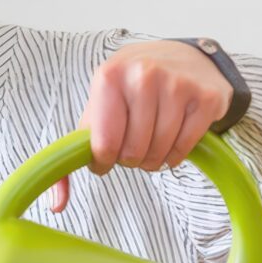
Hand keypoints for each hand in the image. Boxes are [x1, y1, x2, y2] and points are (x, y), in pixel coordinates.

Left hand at [48, 39, 233, 213]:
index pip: (104, 145)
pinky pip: (183, 150)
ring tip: (152, 139)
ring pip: (159, 154)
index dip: (104, 161)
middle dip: (131, 158)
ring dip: (153, 158)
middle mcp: (143, 75)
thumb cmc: (132, 88)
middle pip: (133, 153)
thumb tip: (57, 204)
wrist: (182, 58)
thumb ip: (72, 152)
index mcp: (109, 76)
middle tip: (134, 142)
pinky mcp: (204, 98)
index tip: (107, 154)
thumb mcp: (98, 106)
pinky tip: (172, 137)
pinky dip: (174, 155)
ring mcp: (177, 84)